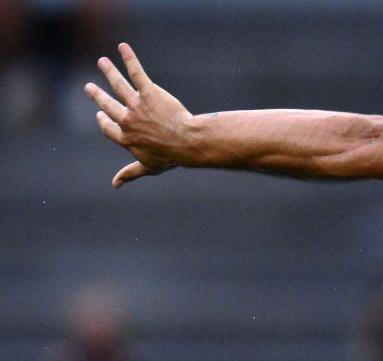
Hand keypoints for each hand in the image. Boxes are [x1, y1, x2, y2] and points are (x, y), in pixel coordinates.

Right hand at [84, 43, 193, 187]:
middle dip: (97, 95)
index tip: (99, 114)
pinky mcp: (149, 92)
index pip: (108, 128)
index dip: (103, 121)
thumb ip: (130, 173)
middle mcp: (127, 120)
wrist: (187, 142)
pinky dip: (129, 58)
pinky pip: (136, 72)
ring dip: (108, 72)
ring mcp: (137, 105)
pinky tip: (123, 47)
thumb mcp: (149, 167)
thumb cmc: (171, 156)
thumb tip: (114, 185)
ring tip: (102, 62)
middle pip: (108, 105)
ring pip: (118, 85)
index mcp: (125, 138)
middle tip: (89, 87)